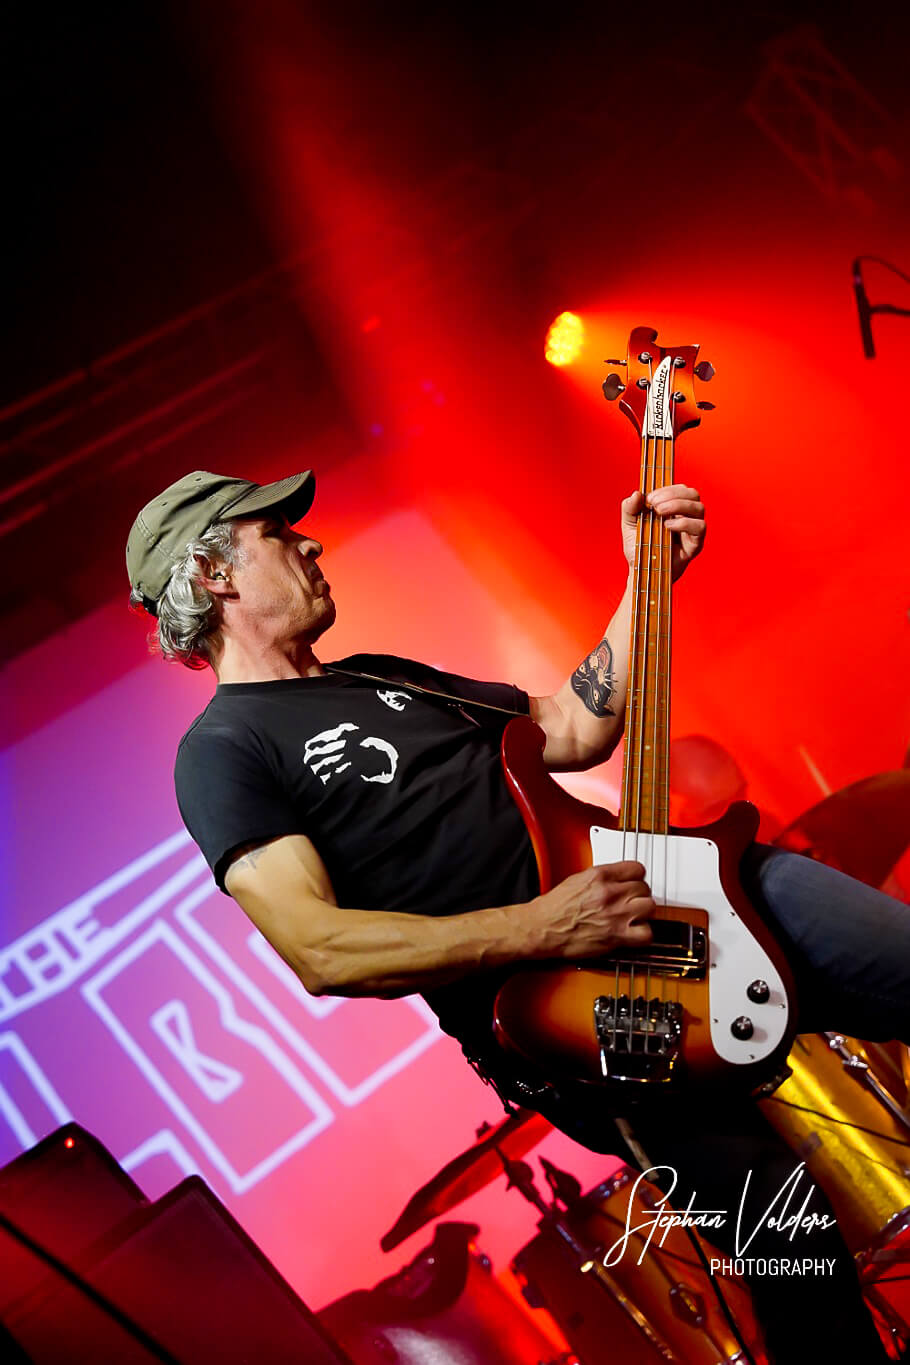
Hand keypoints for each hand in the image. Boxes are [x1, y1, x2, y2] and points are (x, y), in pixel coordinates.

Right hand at [536, 861, 654, 958]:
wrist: (542, 928)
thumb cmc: (553, 908)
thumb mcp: (576, 880)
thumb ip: (601, 878)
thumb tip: (617, 879)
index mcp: (599, 876)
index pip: (636, 868)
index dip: (637, 877)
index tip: (634, 883)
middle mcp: (609, 892)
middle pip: (644, 888)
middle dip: (639, 895)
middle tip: (631, 902)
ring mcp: (615, 914)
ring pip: (649, 907)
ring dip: (643, 912)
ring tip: (634, 916)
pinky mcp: (616, 936)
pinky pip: (646, 933)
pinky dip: (643, 934)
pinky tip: (634, 933)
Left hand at [621, 484, 705, 581]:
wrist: (640, 571)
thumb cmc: (638, 546)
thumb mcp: (628, 524)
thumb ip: (629, 507)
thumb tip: (637, 493)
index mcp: (673, 507)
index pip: (680, 489)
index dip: (667, 489)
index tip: (650, 498)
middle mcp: (686, 516)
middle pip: (692, 494)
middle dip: (673, 495)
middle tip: (655, 505)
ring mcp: (692, 529)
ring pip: (699, 507)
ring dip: (678, 505)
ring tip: (660, 513)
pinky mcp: (695, 544)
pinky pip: (699, 527)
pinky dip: (684, 523)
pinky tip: (667, 526)